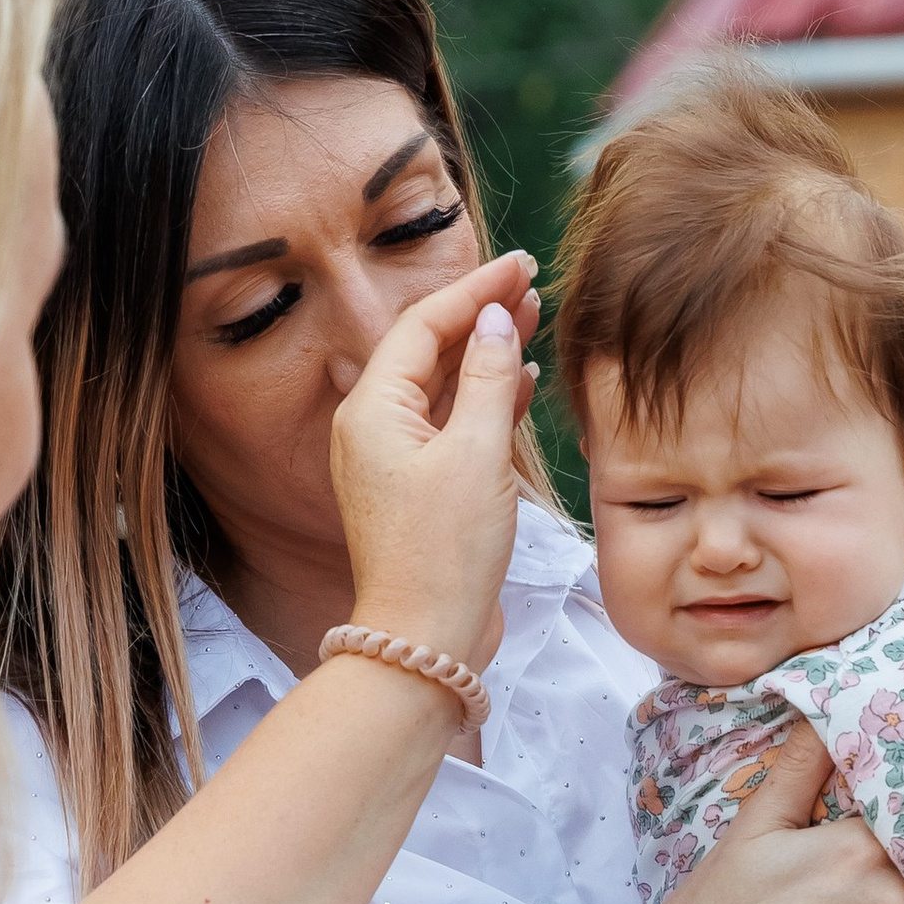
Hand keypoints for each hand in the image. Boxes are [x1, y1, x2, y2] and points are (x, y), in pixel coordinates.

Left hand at [328, 251, 538, 668]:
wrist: (426, 639)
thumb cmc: (445, 553)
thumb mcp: (476, 453)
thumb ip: (487, 378)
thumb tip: (495, 322)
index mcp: (371, 409)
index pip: (424, 323)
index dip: (474, 288)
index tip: (521, 264)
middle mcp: (372, 427)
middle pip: (429, 348)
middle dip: (480, 314)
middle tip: (530, 283)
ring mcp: (394, 459)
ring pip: (442, 386)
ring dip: (486, 353)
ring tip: (532, 320)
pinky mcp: (418, 489)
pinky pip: (450, 425)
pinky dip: (484, 399)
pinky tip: (521, 381)